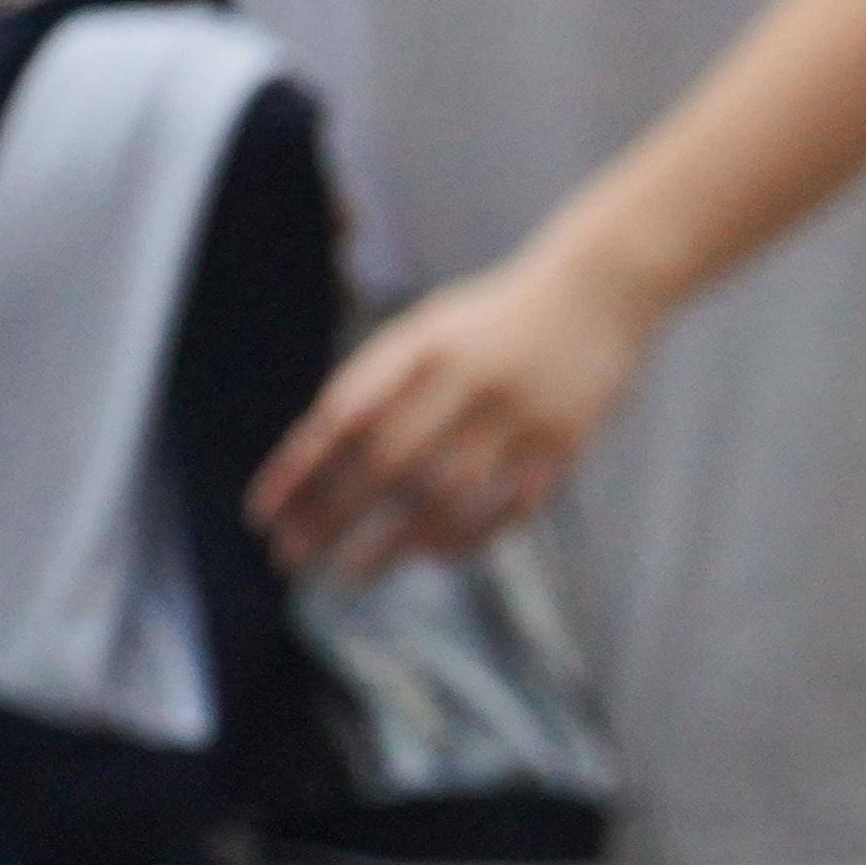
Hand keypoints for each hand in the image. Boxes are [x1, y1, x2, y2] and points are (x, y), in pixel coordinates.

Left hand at [249, 242, 660, 579]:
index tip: (261, 519)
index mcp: (428, 345)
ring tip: (354, 577)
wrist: (604, 287)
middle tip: (292, 562)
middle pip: (388, 461)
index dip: (299, 469)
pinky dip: (469, 539)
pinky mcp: (566, 440)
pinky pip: (510, 507)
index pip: (346, 414)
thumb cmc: (493, 321)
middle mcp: (471, 377)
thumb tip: (312, 473)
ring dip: (393, 543)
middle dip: (332, 518)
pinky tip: (436, 557)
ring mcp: (523, 411)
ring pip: (447, 494)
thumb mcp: (428, 331)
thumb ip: (374, 386)